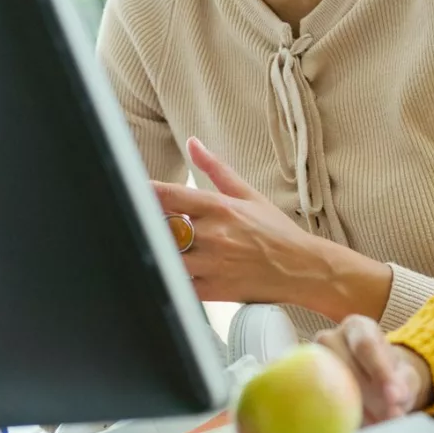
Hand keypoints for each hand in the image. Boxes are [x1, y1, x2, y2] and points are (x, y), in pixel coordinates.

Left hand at [154, 139, 391, 320]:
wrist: (303, 268)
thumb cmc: (276, 232)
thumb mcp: (248, 194)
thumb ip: (216, 168)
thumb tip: (193, 143)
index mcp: (220, 207)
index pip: (170, 196)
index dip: (145, 193)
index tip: (130, 191)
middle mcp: (214, 234)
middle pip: (162, 227)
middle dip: (150, 225)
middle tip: (139, 222)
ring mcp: (213, 263)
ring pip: (167, 257)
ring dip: (158, 251)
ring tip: (152, 247)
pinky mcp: (214, 290)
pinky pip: (179, 286)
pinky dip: (169, 279)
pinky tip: (165, 272)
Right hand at [314, 314, 432, 423]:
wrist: (372, 380)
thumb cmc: (389, 374)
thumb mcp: (405, 374)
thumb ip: (404, 385)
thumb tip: (395, 400)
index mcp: (357, 327)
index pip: (366, 346)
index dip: (379, 372)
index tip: (393, 396)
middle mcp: (329, 338)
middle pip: (345, 368)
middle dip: (370, 397)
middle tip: (388, 417)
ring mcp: (312, 360)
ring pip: (330, 386)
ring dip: (355, 411)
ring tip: (377, 423)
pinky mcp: (304, 381)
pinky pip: (319, 401)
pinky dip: (340, 418)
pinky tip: (357, 428)